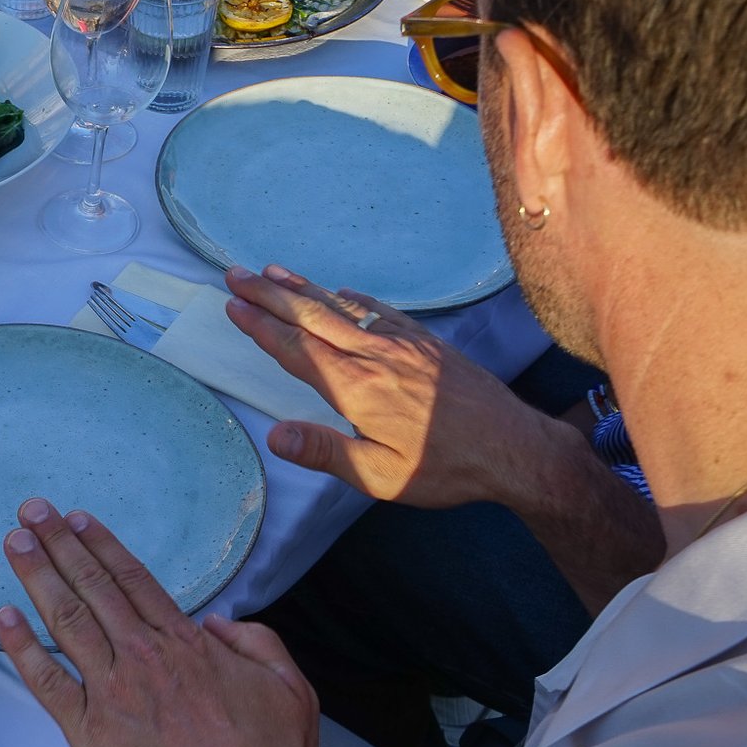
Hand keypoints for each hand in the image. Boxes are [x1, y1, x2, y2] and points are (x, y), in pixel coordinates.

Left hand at [0, 498, 323, 746]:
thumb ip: (255, 642)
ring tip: (15, 543)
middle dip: (60, 545)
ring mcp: (113, 693)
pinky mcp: (89, 734)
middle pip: (94, 588)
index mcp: (187, 644)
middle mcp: (144, 658)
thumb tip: (218, 623)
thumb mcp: (288, 686)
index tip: (77, 519)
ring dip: (38, 577)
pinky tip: (3, 618)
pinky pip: (46, 684)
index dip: (102, 545)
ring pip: (67, 621)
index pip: (134, 580)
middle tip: (30, 511)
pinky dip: (22, 649)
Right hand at [224, 262, 554, 509]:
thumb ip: (325, 453)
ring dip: (304, 287)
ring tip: (274, 270)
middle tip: (236, 274)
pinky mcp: (426, 342)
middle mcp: (374, 355)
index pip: (296, 349)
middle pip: (312, 316)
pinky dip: (352, 296)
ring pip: (342, 306)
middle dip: (270, 294)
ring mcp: (402, 343)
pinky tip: (341, 290)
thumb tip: (274, 435)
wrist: (513, 446)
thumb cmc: (443, 469)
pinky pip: (380, 309)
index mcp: (356, 388)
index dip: (261, 326)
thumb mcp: (379, 476)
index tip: (233, 306)